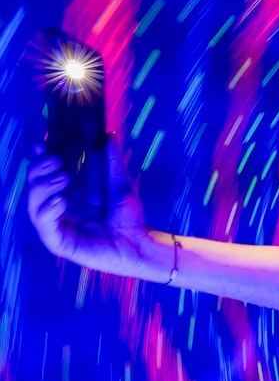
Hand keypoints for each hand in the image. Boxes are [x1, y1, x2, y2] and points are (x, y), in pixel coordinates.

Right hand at [26, 136, 151, 277]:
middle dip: (39, 170)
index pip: (45, 174)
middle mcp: (58, 209)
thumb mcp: (121, 186)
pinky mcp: (60, 243)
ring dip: (43, 187)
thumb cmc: (130, 219)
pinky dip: (48, 211)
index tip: (42, 143)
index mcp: (68, 194)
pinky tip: (61, 201)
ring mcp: (58, 226)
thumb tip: (109, 135)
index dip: (39, 159)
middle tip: (57, 161)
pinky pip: (45, 227)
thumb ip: (112, 163)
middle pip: (34, 186)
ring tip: (63, 178)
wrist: (141, 245)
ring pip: (34, 205)